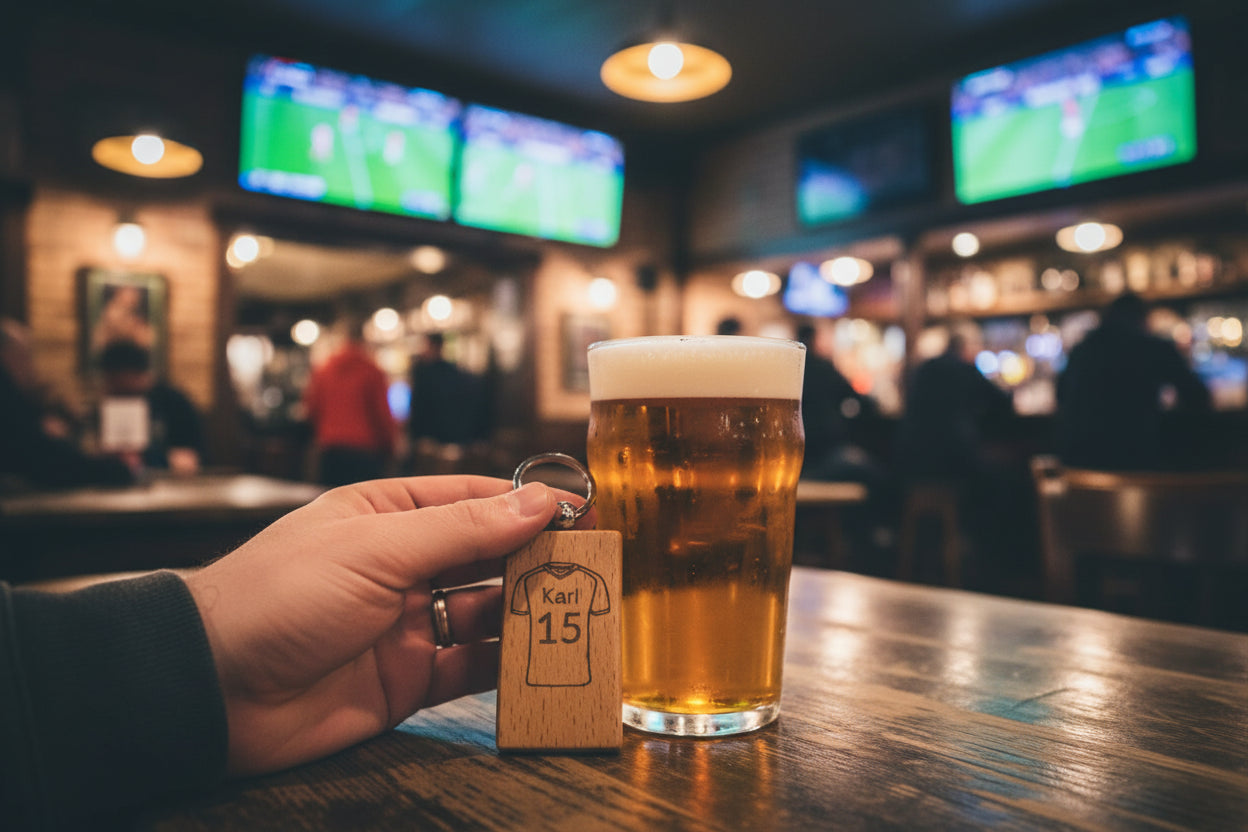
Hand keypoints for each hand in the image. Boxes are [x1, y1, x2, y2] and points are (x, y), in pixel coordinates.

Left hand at [186, 475, 585, 775]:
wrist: (213, 690)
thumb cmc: (278, 597)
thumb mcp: (375, 548)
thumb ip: (462, 530)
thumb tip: (536, 501)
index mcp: (387, 516)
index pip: (472, 500)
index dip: (526, 504)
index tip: (580, 511)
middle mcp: (401, 566)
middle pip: (486, 556)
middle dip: (535, 560)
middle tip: (590, 567)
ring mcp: (406, 624)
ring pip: (485, 612)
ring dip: (527, 612)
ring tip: (575, 612)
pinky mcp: (407, 680)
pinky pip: (469, 668)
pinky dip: (504, 665)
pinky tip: (538, 659)